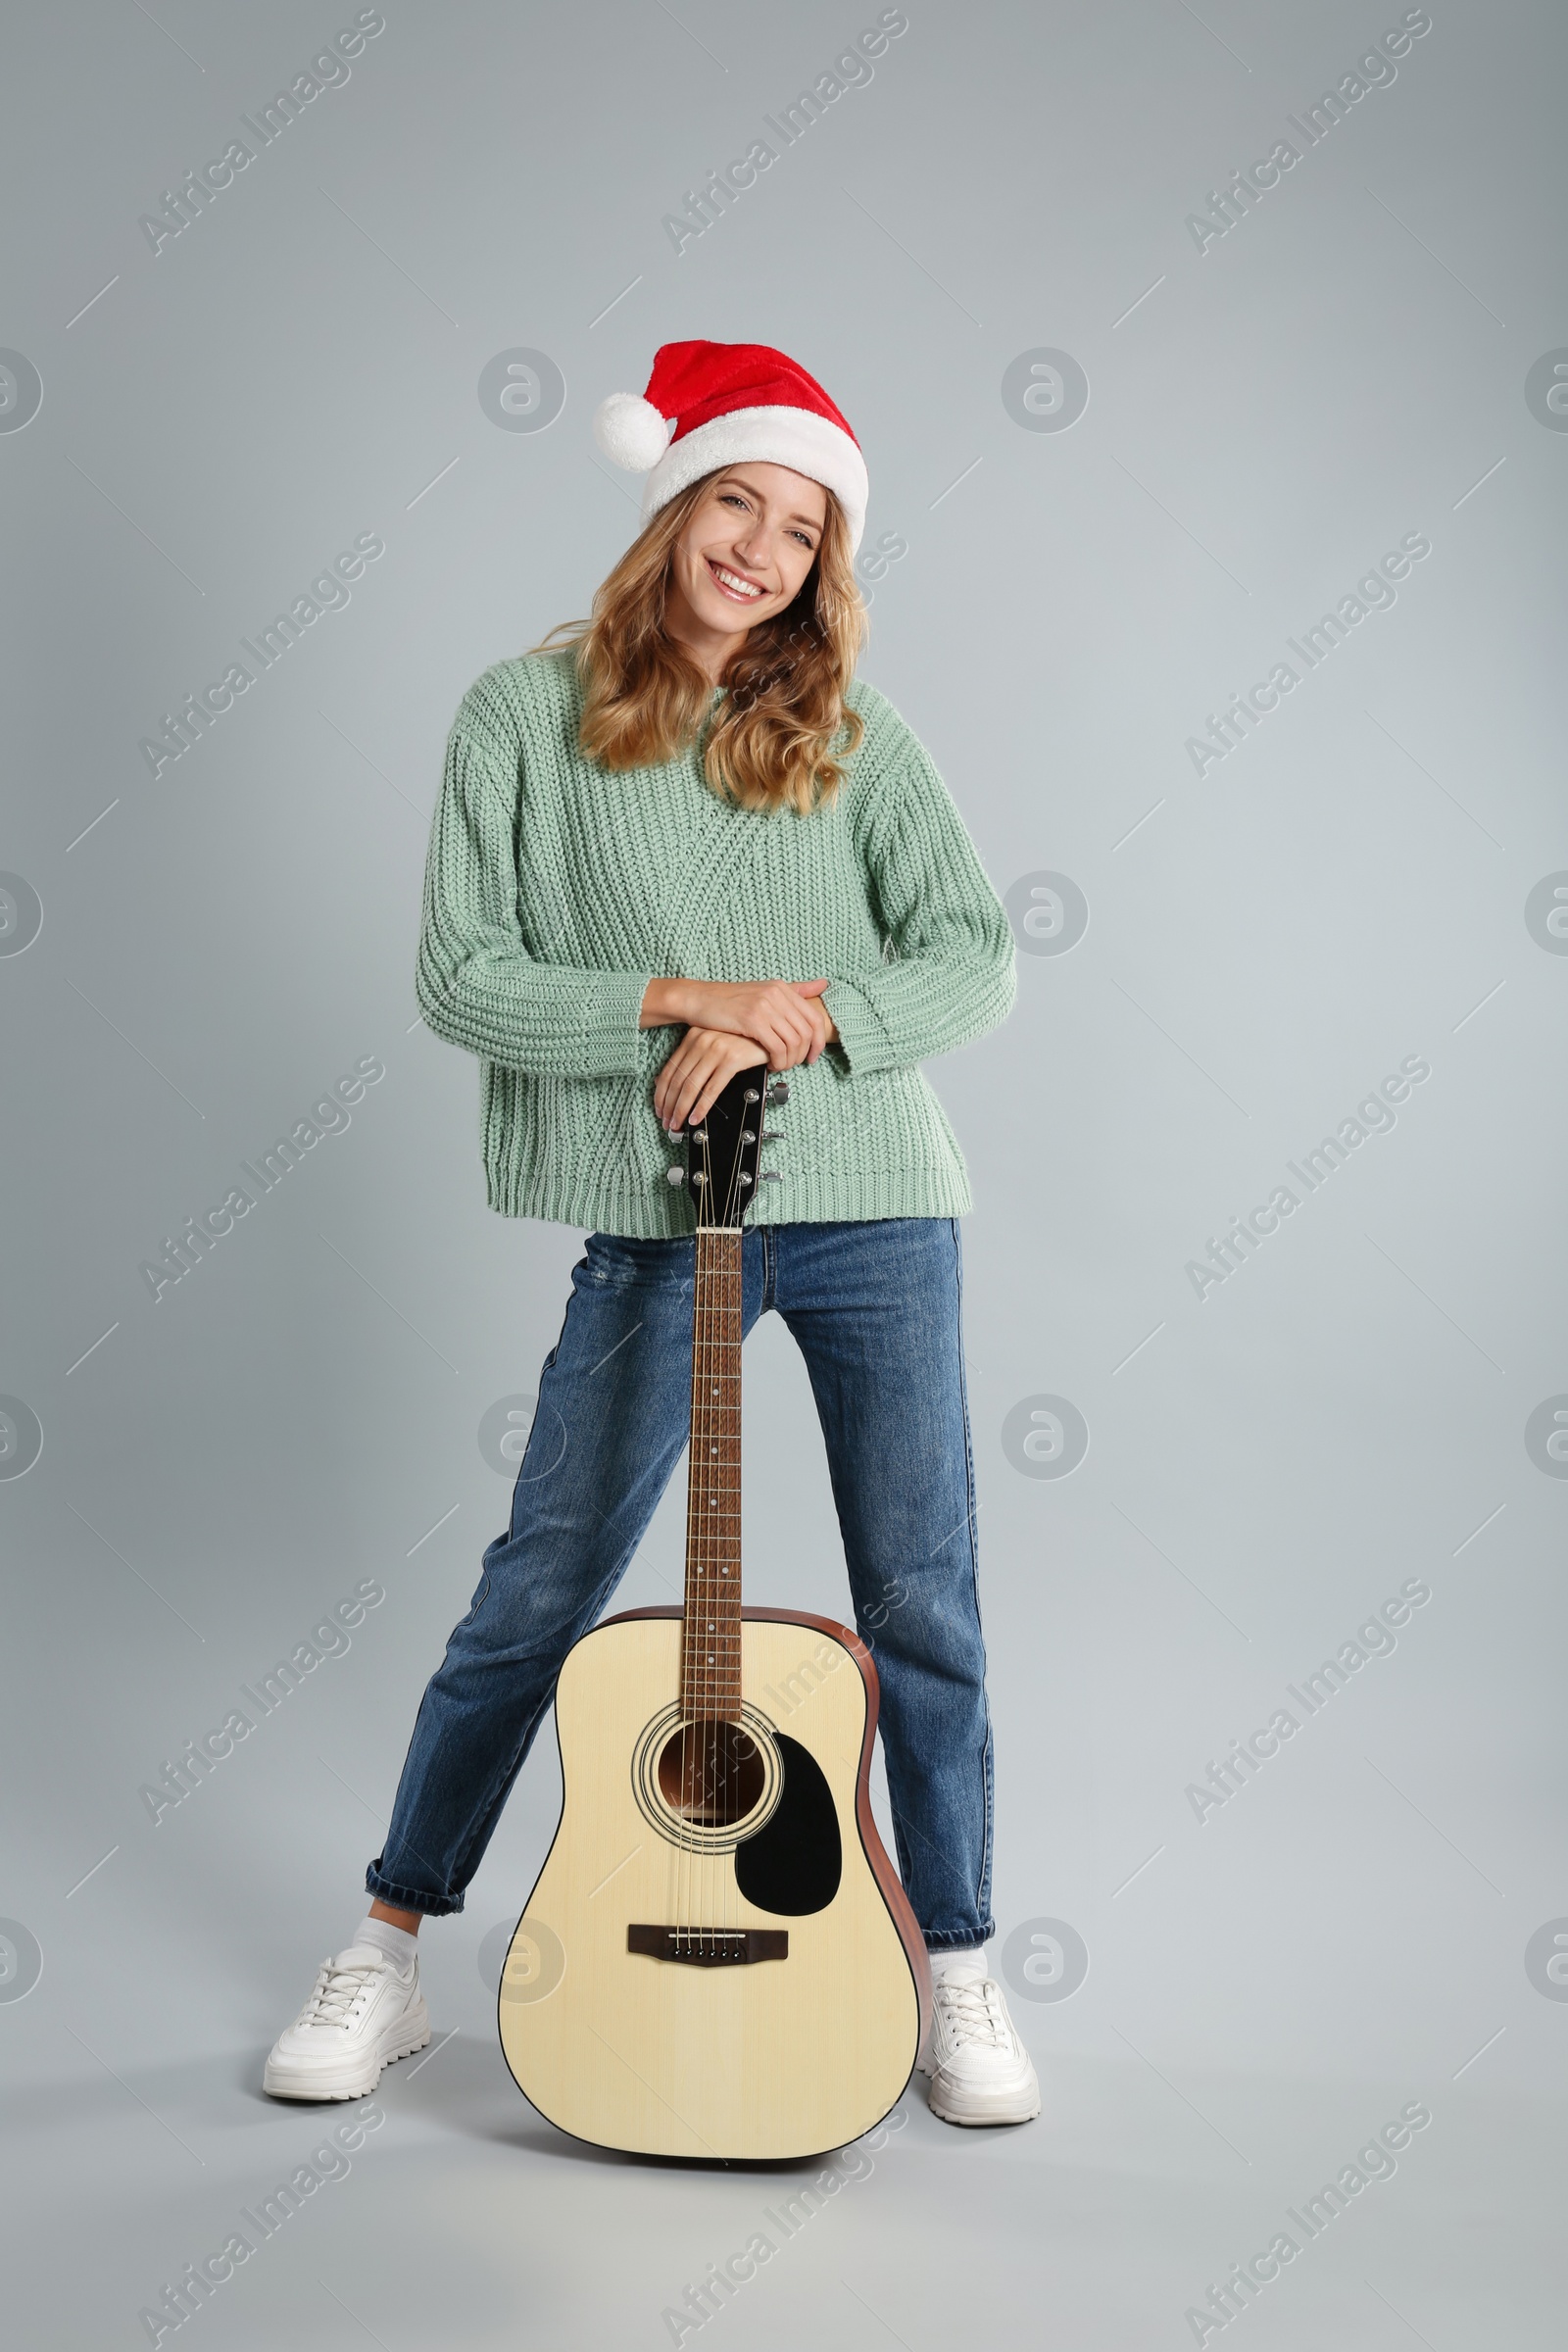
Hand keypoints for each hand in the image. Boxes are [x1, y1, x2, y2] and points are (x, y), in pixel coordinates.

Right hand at [641, 977, 833, 1071]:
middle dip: (804, 1054)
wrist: (699, 999)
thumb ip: (795, 989)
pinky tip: (770, 1065)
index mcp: (782, 988)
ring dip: (790, 1060)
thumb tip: (824, 984)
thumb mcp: (765, 990)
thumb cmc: (730, 1000)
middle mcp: (777, 994)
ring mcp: (765, 1006)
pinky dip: (778, 1061)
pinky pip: (777, 1047)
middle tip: (796, 1065)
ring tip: (780, 1066)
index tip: (812, 1056)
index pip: (814, 1018)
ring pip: (793, 1042)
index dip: (818, 1042)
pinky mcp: (752, 1020)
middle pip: (807, 1032)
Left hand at [653, 1026, 769, 1133]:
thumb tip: (664, 1081)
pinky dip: (702, 1107)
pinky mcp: (732, 1059)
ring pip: (692, 1087)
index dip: (661, 1094)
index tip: (660, 1110)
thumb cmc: (741, 1040)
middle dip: (670, 1106)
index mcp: (692, 1037)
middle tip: (668, 1123)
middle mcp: (701, 1041)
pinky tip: (696, 1118)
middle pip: (678, 1080)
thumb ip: (691, 1059)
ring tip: (678, 1124)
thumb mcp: (711, 1044)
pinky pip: (712, 1089)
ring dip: (682, 1109)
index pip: (669, 1070)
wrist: (767, 1031)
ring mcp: (716, 1050)